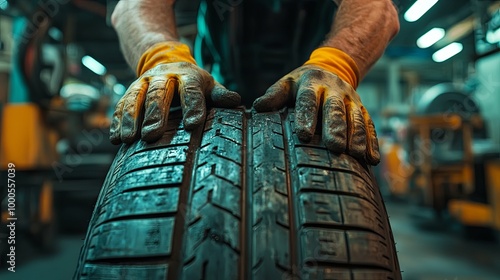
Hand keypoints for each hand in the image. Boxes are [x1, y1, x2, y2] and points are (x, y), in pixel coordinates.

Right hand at [110, 43, 239, 144]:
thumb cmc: (193, 83)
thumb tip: (236, 101)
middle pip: (159, 93)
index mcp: (188, 76)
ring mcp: (144, 82)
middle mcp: (164, 76)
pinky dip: (117, 121)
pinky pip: (121, 105)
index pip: (191, 90)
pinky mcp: (129, 91)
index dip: (192, 106)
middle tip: (152, 135)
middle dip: (154, 114)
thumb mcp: (208, 85)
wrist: (165, 60)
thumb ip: (220, 95)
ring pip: (135, 98)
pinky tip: (116, 138)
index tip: (192, 125)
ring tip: (129, 140)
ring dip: (130, 118)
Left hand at [253, 64, 379, 164]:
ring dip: (357, 136)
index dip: (306, 116)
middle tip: (334, 147)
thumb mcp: (287, 84)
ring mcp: (351, 99)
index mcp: (312, 84)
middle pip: (335, 109)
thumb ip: (274, 95)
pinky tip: (372, 159)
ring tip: (355, 155)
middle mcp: (334, 90)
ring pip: (356, 118)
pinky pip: (369, 125)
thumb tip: (258, 107)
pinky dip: (372, 142)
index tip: (303, 135)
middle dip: (336, 128)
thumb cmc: (302, 84)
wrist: (332, 68)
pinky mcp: (362, 109)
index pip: (308, 100)